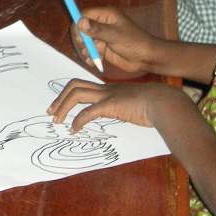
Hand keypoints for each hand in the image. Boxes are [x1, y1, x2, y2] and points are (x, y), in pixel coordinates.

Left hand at [48, 78, 183, 131]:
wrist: (164, 102)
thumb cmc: (154, 106)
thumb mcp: (133, 106)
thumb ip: (124, 110)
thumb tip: (122, 116)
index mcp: (109, 89)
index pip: (82, 85)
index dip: (68, 94)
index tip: (60, 106)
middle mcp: (105, 89)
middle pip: (74, 85)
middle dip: (59, 98)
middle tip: (51, 112)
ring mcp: (108, 95)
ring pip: (77, 94)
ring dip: (63, 108)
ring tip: (57, 122)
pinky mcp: (111, 104)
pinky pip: (88, 112)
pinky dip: (78, 121)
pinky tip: (74, 130)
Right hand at [73, 7, 163, 74]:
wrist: (146, 58)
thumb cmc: (135, 42)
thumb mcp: (116, 36)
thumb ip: (98, 29)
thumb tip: (79, 22)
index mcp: (105, 15)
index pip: (83, 15)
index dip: (78, 26)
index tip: (80, 40)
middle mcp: (100, 24)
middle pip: (80, 29)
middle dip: (81, 42)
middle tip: (87, 52)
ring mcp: (100, 36)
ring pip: (83, 42)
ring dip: (85, 51)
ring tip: (93, 60)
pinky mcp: (101, 48)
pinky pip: (89, 51)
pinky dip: (89, 57)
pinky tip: (96, 63)